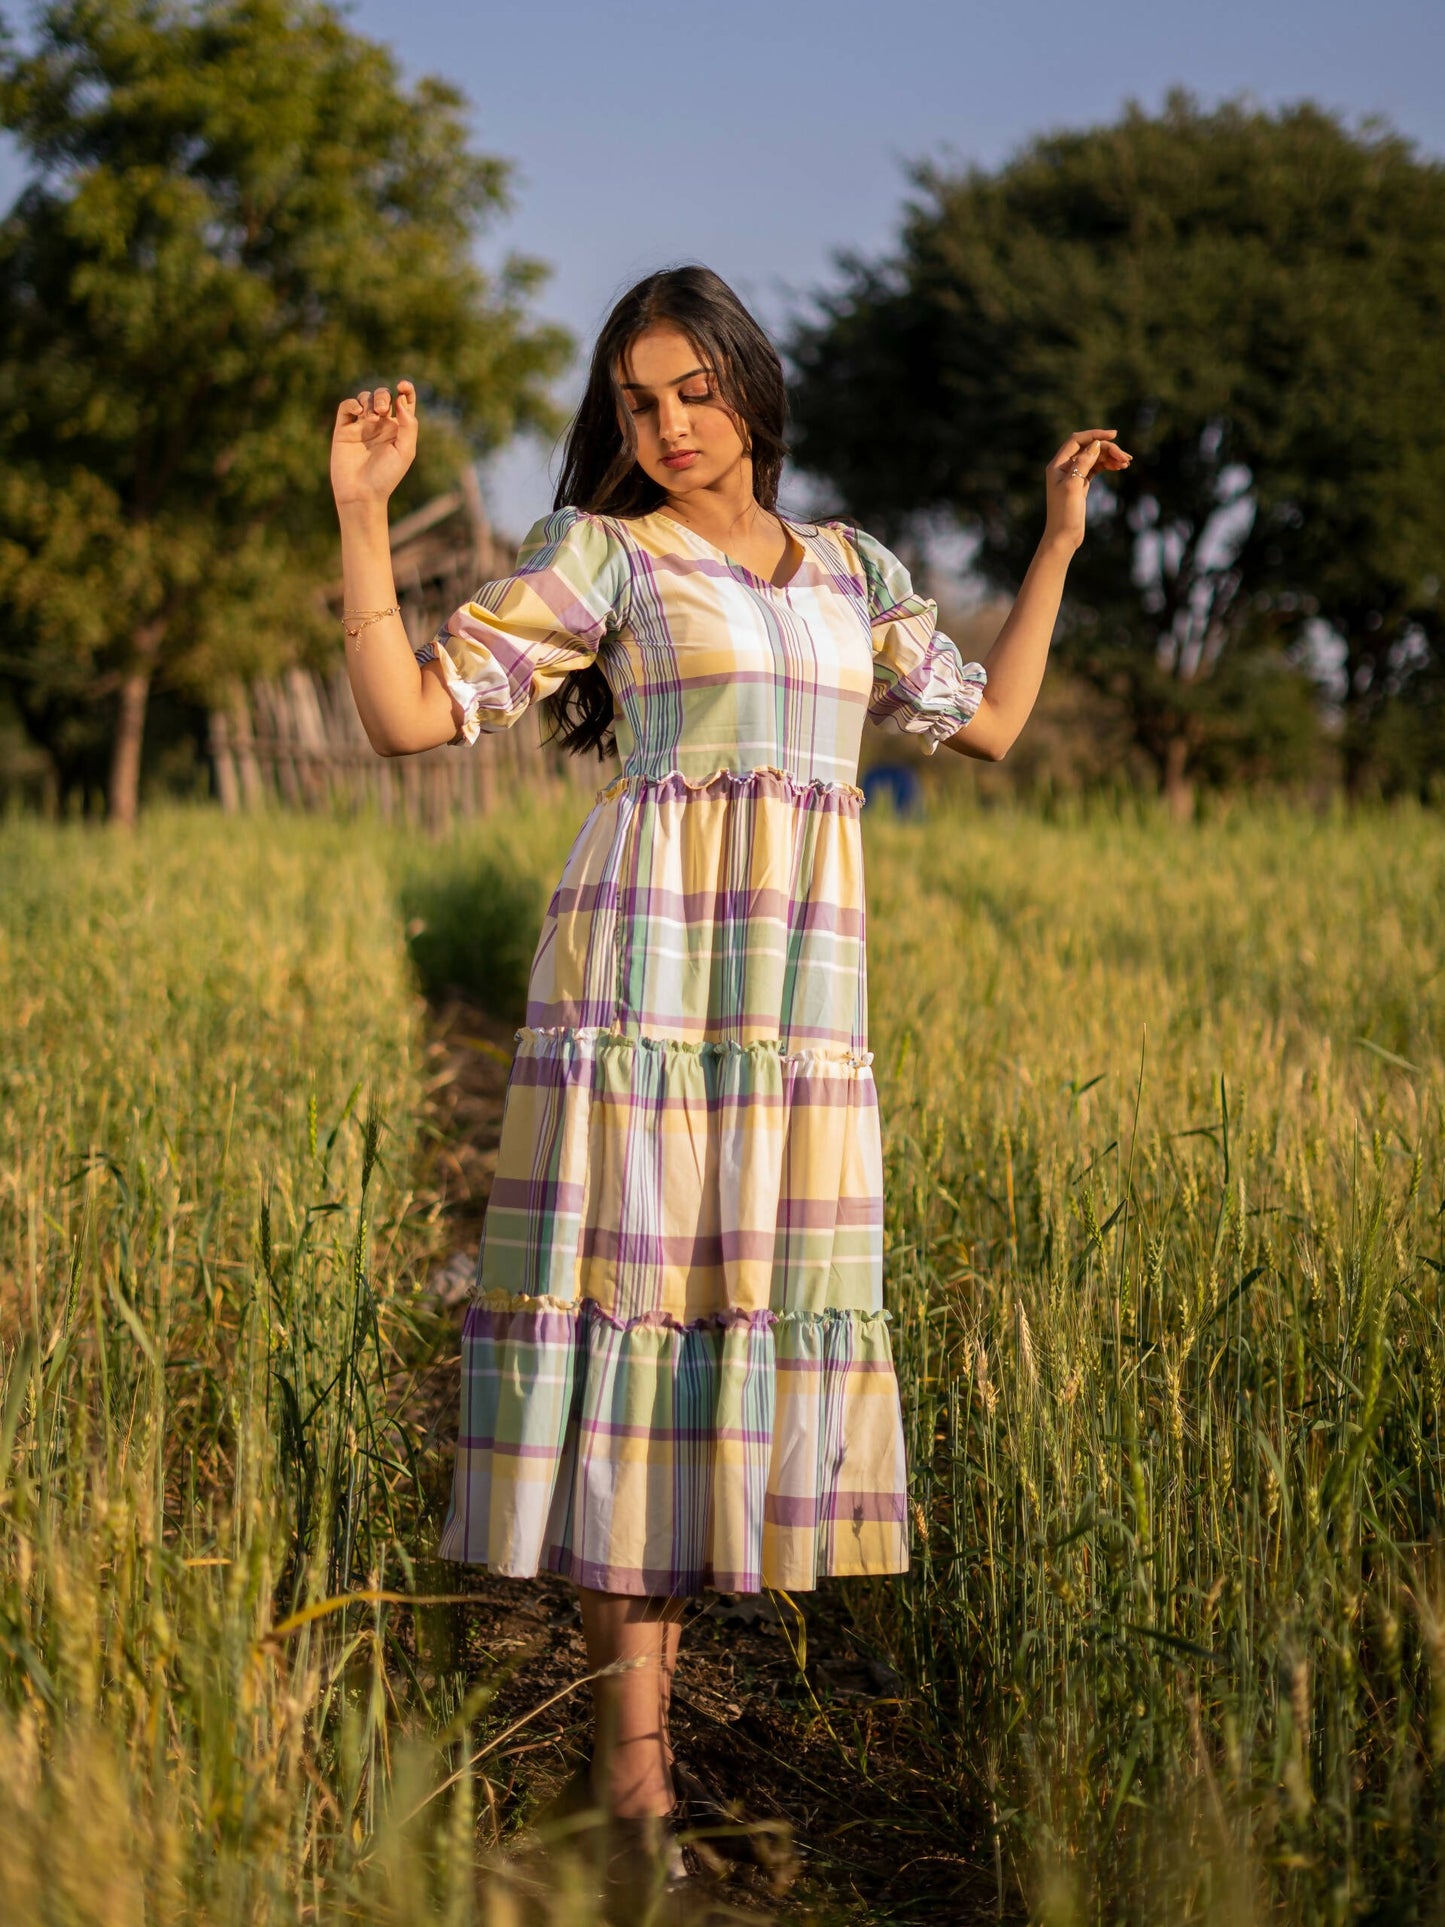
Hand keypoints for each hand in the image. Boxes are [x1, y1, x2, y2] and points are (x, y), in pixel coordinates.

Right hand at [330, 381, 417, 510]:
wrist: (361, 493)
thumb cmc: (386, 476)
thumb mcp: (405, 451)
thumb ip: (408, 425)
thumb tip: (401, 399)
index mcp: (398, 429)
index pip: (404, 402)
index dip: (406, 389)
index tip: (402, 386)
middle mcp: (380, 425)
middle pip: (383, 395)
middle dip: (383, 396)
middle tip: (383, 412)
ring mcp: (361, 426)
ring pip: (365, 398)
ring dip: (370, 400)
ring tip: (372, 417)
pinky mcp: (344, 429)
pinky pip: (347, 406)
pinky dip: (352, 403)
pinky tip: (358, 412)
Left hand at [1042, 428, 1131, 551]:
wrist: (1064, 536)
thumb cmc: (1065, 514)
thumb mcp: (1073, 486)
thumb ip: (1083, 463)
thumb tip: (1096, 444)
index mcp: (1057, 465)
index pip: (1077, 440)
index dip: (1095, 435)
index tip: (1114, 435)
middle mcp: (1064, 467)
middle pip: (1088, 448)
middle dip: (1108, 449)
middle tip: (1126, 458)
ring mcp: (1073, 475)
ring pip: (1094, 458)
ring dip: (1110, 457)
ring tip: (1126, 463)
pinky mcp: (1081, 483)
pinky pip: (1096, 468)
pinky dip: (1107, 465)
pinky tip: (1119, 467)